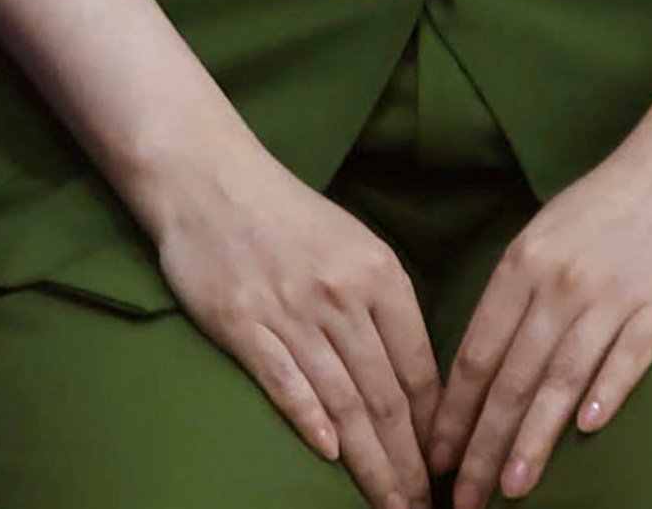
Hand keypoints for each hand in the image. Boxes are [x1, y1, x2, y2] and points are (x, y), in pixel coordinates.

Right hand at [130, 129, 440, 508]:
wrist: (207, 176)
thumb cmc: (284, 214)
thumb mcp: (353, 244)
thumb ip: (384, 306)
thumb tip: (414, 379)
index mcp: (378, 276)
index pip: (420, 370)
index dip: (435, 430)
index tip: (444, 470)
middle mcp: (341, 296)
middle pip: (386, 398)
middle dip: (409, 464)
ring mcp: (290, 311)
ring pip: (342, 402)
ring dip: (370, 462)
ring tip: (388, 502)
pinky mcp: (242, 322)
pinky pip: (284, 381)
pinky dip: (309, 421)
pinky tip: (330, 456)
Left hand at [427, 35, 651, 506]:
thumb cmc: (609, 206)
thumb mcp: (545, 238)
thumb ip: (517, 296)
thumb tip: (485, 361)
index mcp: (519, 267)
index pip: (476, 353)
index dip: (454, 411)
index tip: (435, 456)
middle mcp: (556, 284)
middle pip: (510, 376)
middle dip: (483, 444)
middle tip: (465, 497)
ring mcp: (609, 295)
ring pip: (560, 377)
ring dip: (534, 437)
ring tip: (514, 486)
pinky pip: (628, 356)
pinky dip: (606, 392)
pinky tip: (586, 431)